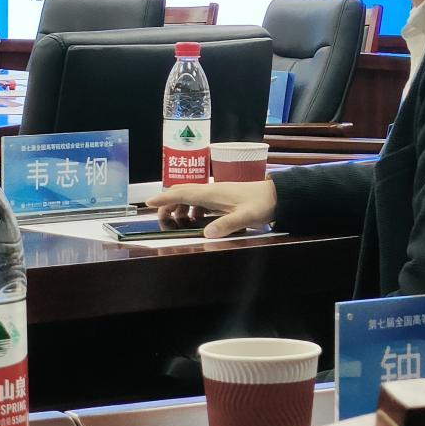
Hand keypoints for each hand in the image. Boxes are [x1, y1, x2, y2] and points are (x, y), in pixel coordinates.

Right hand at [145, 180, 277, 239]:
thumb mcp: (245, 217)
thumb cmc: (261, 204)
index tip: (148, 202)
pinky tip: (197, 221)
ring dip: (180, 207)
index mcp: (211, 193)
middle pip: (182, 193)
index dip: (164, 198)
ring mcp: (216, 193)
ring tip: (176, 222)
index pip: (181, 193)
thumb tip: (207, 234)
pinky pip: (200, 201)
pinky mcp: (222, 197)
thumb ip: (227, 224)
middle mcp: (210, 190)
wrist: (276, 195)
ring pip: (190, 197)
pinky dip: (192, 209)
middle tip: (161, 220)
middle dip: (167, 204)